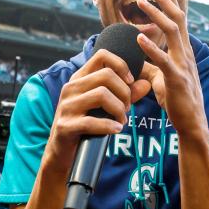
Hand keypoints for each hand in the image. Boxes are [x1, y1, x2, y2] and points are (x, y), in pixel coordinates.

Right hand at [46, 48, 146, 166]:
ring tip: (122, 120)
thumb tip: (146, 84)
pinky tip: (116, 130)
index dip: (121, 66)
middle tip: (127, 108)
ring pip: (102, 95)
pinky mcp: (65, 125)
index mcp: (79, 79)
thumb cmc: (85, 126)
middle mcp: (71, 88)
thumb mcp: (106, 107)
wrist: (62, 152)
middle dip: (124, 92)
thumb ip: (125, 94)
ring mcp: (66, 106)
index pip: (102, 56)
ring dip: (119, 109)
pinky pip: (92, 121)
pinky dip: (109, 126)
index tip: (130, 82)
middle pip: (106, 75)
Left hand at [134, 0, 205, 134]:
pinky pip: (164, 60)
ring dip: (156, 15)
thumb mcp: (162, 79)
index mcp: (184, 52)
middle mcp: (186, 53)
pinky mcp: (177, 79)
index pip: (179, 20)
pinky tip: (139, 37)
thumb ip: (151, 67)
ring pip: (173, 32)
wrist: (192, 124)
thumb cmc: (178, 101)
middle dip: (163, 1)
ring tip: (141, 3)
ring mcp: (183, 65)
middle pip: (177, 19)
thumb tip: (137, 60)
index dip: (171, 2)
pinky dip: (151, 47)